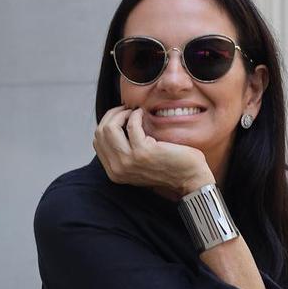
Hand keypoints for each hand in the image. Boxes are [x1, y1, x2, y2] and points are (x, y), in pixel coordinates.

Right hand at [93, 105, 212, 195]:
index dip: (107, 123)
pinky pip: (132, 124)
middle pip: (100, 132)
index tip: (120, 116)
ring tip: (134, 112)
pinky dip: (136, 114)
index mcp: (115, 172)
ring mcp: (129, 161)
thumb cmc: (168, 167)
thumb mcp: (138, 163)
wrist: (189, 178)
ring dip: (121, 113)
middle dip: (112, 115)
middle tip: (126, 110)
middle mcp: (118, 168)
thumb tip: (114, 125)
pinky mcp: (143, 152)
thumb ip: (124, 151)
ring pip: (110, 127)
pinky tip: (143, 114)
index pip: (97, 141)